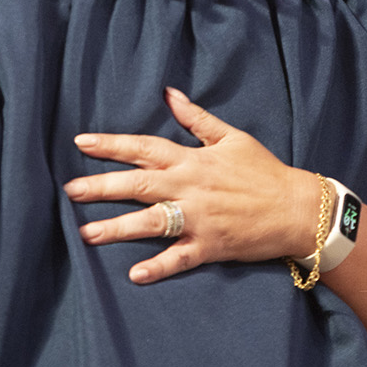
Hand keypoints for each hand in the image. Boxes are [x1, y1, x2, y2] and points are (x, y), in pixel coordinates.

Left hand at [63, 88, 322, 283]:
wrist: (298, 208)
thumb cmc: (265, 171)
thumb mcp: (232, 137)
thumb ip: (196, 118)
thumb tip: (170, 92)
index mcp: (192, 160)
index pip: (144, 147)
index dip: (111, 145)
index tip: (81, 143)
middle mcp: (190, 187)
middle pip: (138, 184)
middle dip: (101, 186)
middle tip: (69, 191)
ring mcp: (199, 218)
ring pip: (151, 222)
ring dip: (118, 227)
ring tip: (86, 233)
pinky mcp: (211, 246)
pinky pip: (180, 258)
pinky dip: (159, 266)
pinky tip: (135, 274)